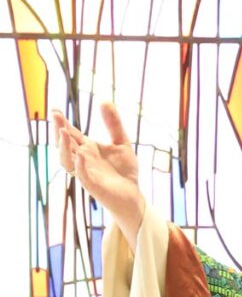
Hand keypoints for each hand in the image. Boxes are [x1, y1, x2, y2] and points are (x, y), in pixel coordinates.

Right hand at [52, 103, 146, 248]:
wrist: (133, 195)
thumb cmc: (124, 171)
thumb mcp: (122, 142)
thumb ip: (113, 124)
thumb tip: (104, 100)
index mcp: (87, 149)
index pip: (71, 134)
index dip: (62, 123)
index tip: (55, 109)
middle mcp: (82, 159)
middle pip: (64, 145)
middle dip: (59, 131)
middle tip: (55, 117)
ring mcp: (86, 173)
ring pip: (67, 160)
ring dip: (64, 147)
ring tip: (64, 132)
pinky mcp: (93, 186)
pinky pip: (82, 176)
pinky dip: (79, 166)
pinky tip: (80, 156)